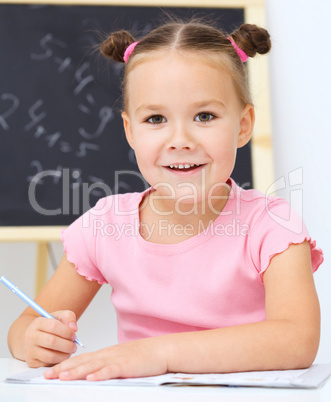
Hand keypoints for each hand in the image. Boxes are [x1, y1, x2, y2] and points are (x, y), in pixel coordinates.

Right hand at [24, 310, 77, 367]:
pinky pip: (48, 364)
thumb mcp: (59, 317)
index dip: (67, 331)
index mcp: (38, 323)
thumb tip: (74, 328)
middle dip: (67, 345)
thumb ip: (69, 317)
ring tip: (70, 351)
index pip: (53, 326)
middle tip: (74, 346)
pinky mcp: (32, 362)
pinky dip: (59, 361)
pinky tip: (63, 356)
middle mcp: (31, 336)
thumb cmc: (50, 327)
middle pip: (52, 342)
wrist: (36, 338)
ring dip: (64, 355)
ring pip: (50, 356)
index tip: (74, 335)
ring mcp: (30, 350)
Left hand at [43, 337, 168, 380]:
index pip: (82, 359)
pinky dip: (100, 374)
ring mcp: (117, 359)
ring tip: (62, 377)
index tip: (51, 371)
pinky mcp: (127, 365)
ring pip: (93, 365)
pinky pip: (111, 370)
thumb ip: (107, 364)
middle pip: (83, 362)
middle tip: (47, 375)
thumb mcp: (122, 359)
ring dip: (77, 371)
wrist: (160, 350)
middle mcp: (108, 355)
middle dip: (64, 369)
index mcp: (106, 354)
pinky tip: (91, 378)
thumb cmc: (143, 357)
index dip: (65, 365)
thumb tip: (93, 373)